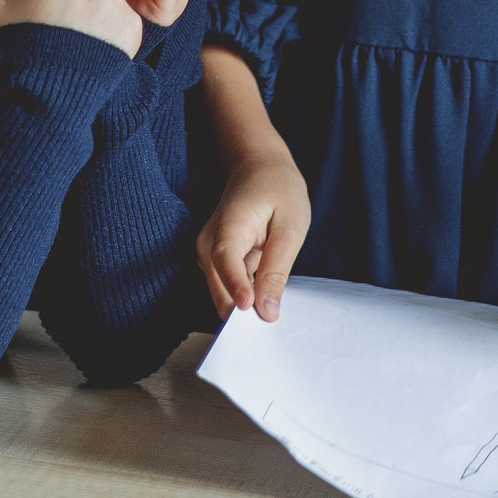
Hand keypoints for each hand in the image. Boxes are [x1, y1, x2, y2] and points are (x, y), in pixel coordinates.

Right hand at [0, 0, 142, 55]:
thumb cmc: (16, 49)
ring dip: (92, 18)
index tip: (39, 16)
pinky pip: (121, 24)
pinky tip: (92, 52)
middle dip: (70, 2)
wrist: (46, 91)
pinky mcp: (131, 24)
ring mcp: (113, 0)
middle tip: (58, 33)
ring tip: (76, 46)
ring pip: (102, 2)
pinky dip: (110, 36)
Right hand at [197, 148, 310, 322]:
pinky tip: (267, 299)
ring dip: (246, 309)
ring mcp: (208, 257)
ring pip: (224, 298)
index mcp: (228, 228)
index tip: (250, 309)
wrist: (258, 168)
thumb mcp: (290, 226)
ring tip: (273, 315)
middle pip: (220, 292)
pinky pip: (230, 291)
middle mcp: (208, 246)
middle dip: (244, 314)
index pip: (225, 262)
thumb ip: (277, 269)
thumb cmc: (277, 191)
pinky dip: (247, 299)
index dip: (237, 288)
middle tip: (272, 330)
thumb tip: (266, 312)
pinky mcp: (215, 264)